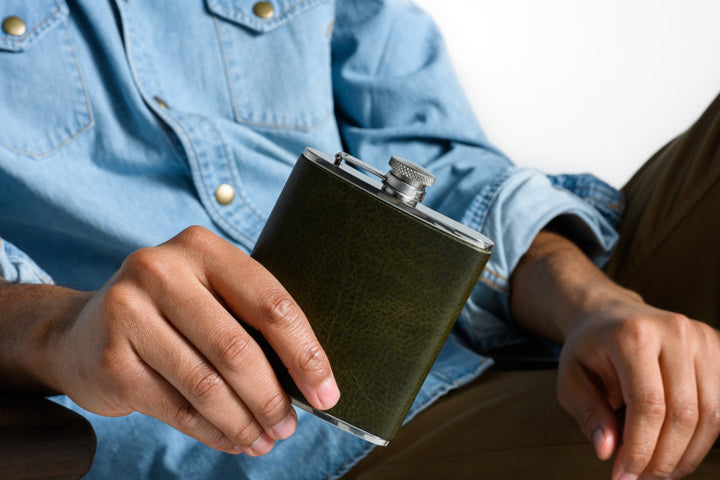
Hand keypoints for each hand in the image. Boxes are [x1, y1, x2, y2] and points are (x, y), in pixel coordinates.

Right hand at [44, 226, 338, 455]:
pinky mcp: (112, 361)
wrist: (81, 332)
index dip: (305, 354)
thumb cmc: (170, 313)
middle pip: (238, 348)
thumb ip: (251, 320)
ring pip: (207, 385)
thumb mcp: (209, 294)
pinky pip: (178, 409)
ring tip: (266, 439)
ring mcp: (128, 313)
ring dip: (245, 422)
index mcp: (202, 247)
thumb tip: (310, 380)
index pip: (270, 303)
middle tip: (290, 426)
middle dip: (273, 398)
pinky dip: (214, 432)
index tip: (326, 393)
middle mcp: (161, 271)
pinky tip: (234, 440)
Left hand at [557, 295, 719, 478]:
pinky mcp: (717, 350)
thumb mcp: (570, 378)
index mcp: (633, 335)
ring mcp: (702, 339)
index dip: (639, 448)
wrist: (608, 315)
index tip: (623, 474)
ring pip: (711, 415)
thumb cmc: (590, 347)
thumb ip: (587, 413)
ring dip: (687, 454)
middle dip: (663, 457)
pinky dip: (702, 438)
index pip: (648, 405)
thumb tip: (607, 450)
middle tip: (641, 477)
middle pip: (684, 413)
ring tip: (658, 469)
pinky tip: (677, 450)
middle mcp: (674, 332)